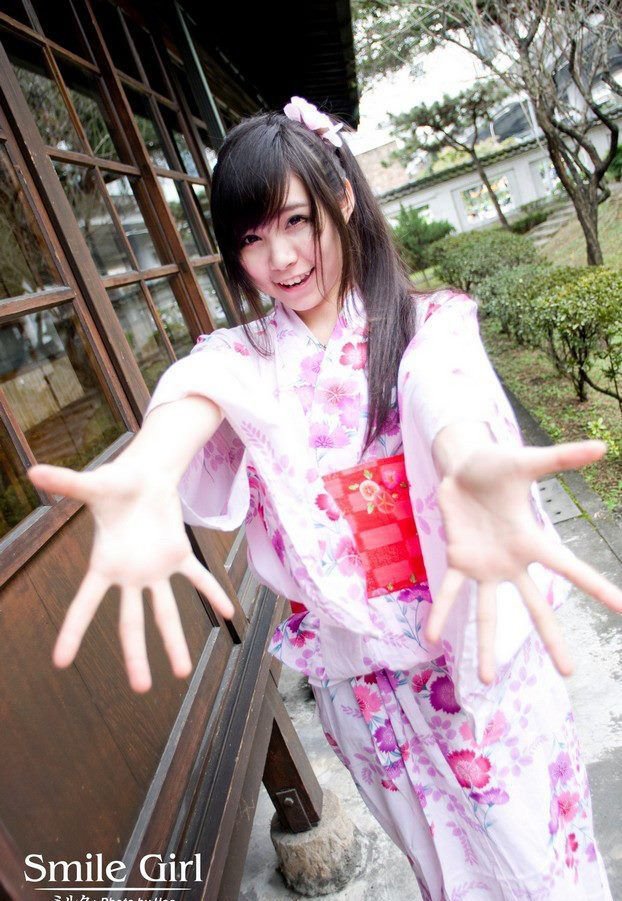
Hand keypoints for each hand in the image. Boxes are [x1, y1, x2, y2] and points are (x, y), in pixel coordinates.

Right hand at [27, 460, 234, 692]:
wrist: (144, 475)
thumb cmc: (115, 484)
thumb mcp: (92, 485)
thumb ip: (66, 483)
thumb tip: (33, 469)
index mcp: (104, 565)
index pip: (84, 605)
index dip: (72, 632)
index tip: (60, 663)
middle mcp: (129, 576)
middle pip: (131, 623)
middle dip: (136, 655)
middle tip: (141, 689)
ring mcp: (155, 569)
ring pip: (166, 611)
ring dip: (175, 640)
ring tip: (183, 672)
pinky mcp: (178, 555)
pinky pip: (198, 578)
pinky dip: (212, 593)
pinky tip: (228, 612)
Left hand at [424, 439, 621, 683]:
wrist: (464, 466)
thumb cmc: (499, 465)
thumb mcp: (528, 461)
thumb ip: (562, 459)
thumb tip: (603, 447)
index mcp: (533, 542)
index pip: (571, 569)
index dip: (598, 588)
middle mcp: (512, 562)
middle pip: (536, 607)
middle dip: (552, 640)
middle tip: (569, 673)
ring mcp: (485, 566)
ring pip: (489, 613)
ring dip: (486, 646)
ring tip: (485, 681)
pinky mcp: (458, 560)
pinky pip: (449, 592)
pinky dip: (441, 613)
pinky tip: (431, 638)